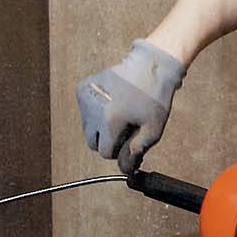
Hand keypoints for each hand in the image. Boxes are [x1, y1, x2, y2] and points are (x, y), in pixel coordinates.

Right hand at [75, 40, 185, 174]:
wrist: (150, 66)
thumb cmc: (155, 99)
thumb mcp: (153, 130)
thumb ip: (137, 151)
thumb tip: (125, 170)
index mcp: (109, 121)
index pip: (105, 152)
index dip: (119, 149)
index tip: (130, 137)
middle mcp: (92, 109)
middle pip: (92, 142)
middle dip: (107, 140)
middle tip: (125, 126)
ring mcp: (85, 97)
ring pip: (86, 128)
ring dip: (100, 127)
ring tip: (120, 112)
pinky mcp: (82, 88)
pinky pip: (84, 111)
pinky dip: (95, 111)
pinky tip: (111, 101)